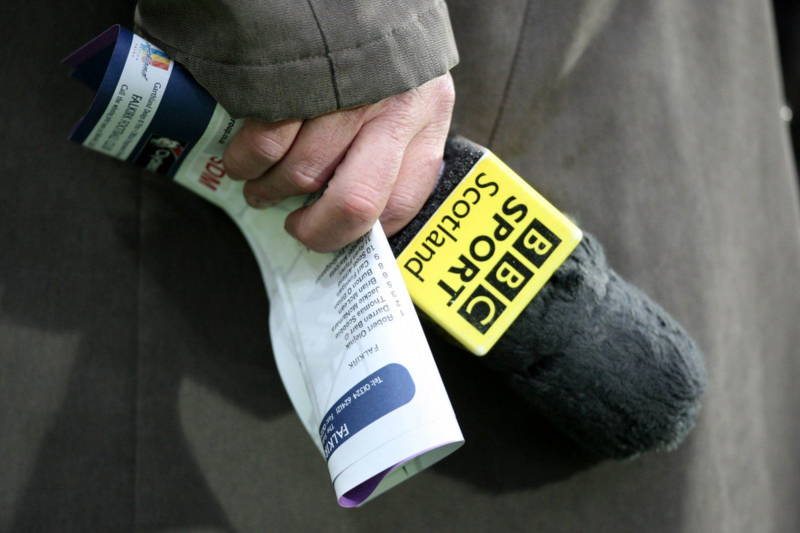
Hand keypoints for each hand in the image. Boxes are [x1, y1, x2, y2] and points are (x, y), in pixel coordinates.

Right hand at [223, 73, 454, 252]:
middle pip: (355, 204)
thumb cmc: (374, 48)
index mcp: (428, 120)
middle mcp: (394, 110)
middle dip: (317, 231)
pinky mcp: (299, 79)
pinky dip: (248, 161)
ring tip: (262, 189)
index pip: (402, 203)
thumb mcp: (406, 95)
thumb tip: (355, 211)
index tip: (337, 235)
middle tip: (297, 227)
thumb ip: (393, 144)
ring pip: (302, 174)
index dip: (362, 232)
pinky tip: (245, 162)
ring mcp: (346, 95)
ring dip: (271, 192)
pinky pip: (267, 142)